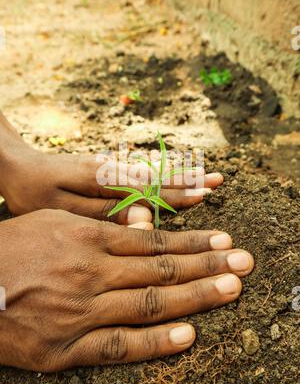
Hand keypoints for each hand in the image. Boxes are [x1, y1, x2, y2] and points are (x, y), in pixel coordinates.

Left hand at [0, 142, 222, 225]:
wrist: (15, 165)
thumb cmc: (34, 191)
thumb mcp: (63, 209)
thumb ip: (103, 213)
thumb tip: (144, 218)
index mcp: (103, 180)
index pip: (149, 189)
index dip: (178, 194)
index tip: (205, 194)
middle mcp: (111, 170)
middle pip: (156, 177)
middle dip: (187, 180)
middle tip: (218, 181)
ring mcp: (109, 168)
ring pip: (150, 172)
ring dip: (178, 175)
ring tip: (204, 175)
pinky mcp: (104, 170)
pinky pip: (139, 172)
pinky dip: (160, 174)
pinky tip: (172, 175)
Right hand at [0, 210, 253, 370]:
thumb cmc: (13, 247)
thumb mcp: (55, 221)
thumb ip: (100, 226)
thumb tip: (141, 225)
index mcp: (87, 239)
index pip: (153, 240)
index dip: (192, 243)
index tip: (223, 242)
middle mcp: (91, 272)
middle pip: (161, 269)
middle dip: (207, 266)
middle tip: (244, 263)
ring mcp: (80, 311)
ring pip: (148, 302)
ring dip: (194, 297)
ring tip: (231, 291)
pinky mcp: (63, 348)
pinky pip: (117, 345)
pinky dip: (154, 341)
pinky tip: (187, 335)